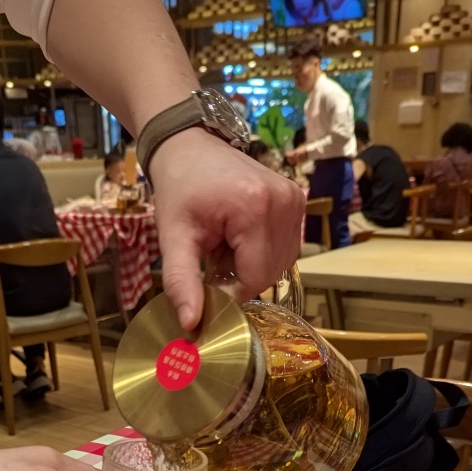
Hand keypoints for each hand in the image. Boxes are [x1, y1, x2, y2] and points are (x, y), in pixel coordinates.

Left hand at [150, 129, 305, 329]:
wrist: (189, 145)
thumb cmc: (179, 188)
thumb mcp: (174, 237)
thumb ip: (181, 282)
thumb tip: (190, 325)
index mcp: (255, 208)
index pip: (256, 278)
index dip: (231, 290)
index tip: (207, 276)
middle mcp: (284, 202)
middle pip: (270, 273)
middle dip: (241, 275)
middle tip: (214, 254)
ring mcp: (295, 199)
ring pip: (281, 263)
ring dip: (252, 264)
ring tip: (226, 242)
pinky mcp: (297, 200)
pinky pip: (285, 247)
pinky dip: (262, 251)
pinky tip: (240, 236)